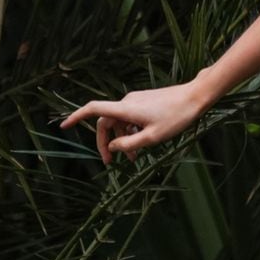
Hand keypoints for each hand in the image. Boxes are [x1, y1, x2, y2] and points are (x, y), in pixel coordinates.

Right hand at [59, 80, 205, 165]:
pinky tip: (141, 145)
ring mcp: (136, 100)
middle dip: (106, 143)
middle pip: (106, 123)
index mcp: (125, 109)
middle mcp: (127, 102)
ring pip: (120, 122)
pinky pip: (130, 118)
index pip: (93, 110)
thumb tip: (112, 147)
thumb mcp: (152, 137)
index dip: (76, 117)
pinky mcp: (145, 101)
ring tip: (132, 159)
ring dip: (122, 140)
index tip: (63, 127)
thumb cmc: (176, 117)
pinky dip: (131, 132)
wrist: (196, 96)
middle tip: (111, 163)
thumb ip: (129, 144)